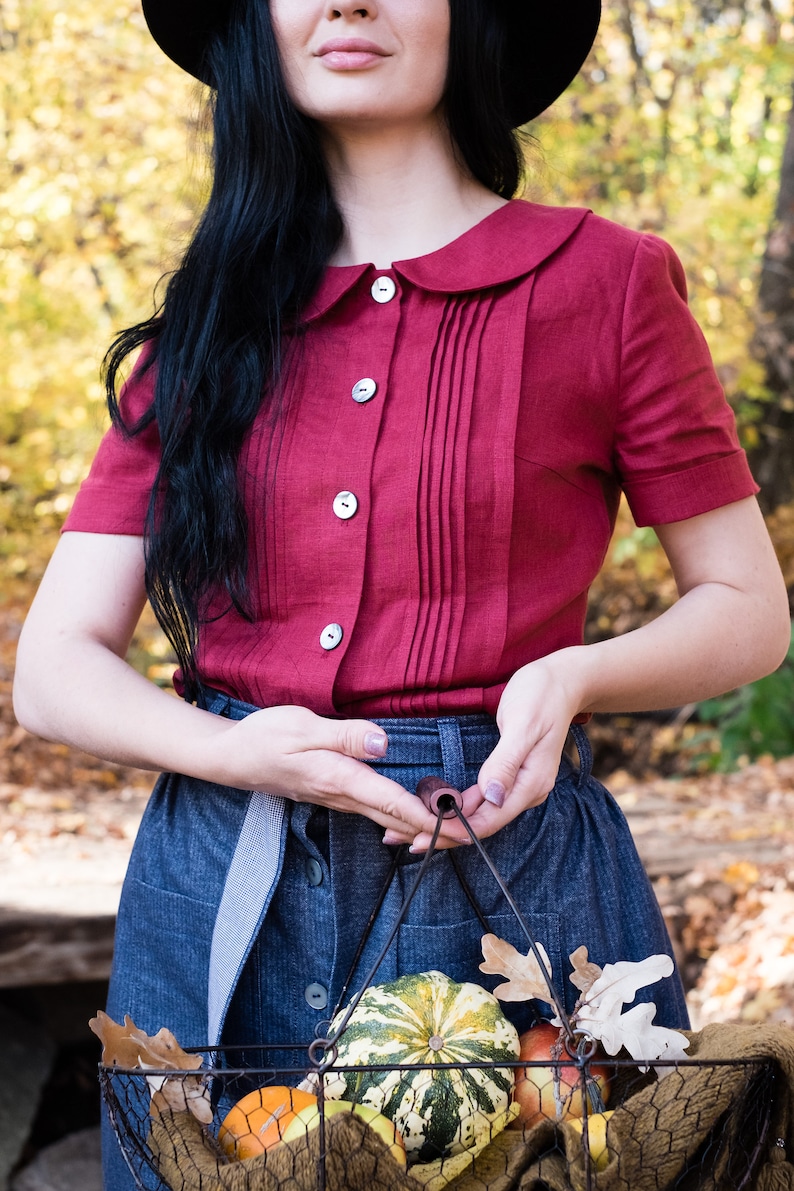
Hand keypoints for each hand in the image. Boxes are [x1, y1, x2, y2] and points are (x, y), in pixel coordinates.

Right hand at [202, 704, 458, 841]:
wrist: (232, 757)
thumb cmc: (265, 737)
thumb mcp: (301, 726)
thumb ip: (343, 735)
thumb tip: (381, 743)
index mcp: (340, 779)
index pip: (393, 802)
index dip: (428, 817)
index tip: (458, 828)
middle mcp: (343, 795)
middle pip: (396, 819)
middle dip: (433, 830)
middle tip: (472, 837)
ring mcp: (338, 798)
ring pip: (387, 818)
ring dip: (419, 826)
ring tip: (453, 830)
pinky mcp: (334, 793)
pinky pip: (374, 811)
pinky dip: (399, 816)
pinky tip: (412, 817)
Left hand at [403, 653, 583, 851]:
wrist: (561, 682)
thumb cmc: (541, 696)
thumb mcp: (522, 724)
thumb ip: (506, 761)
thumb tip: (492, 797)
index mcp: (531, 783)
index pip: (490, 820)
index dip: (455, 831)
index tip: (422, 836)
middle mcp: (526, 791)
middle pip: (481, 823)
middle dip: (444, 833)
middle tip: (403, 838)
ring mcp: (518, 785)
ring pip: (479, 814)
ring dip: (447, 823)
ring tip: (408, 829)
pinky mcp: (509, 776)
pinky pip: (481, 800)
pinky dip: (457, 807)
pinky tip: (436, 809)